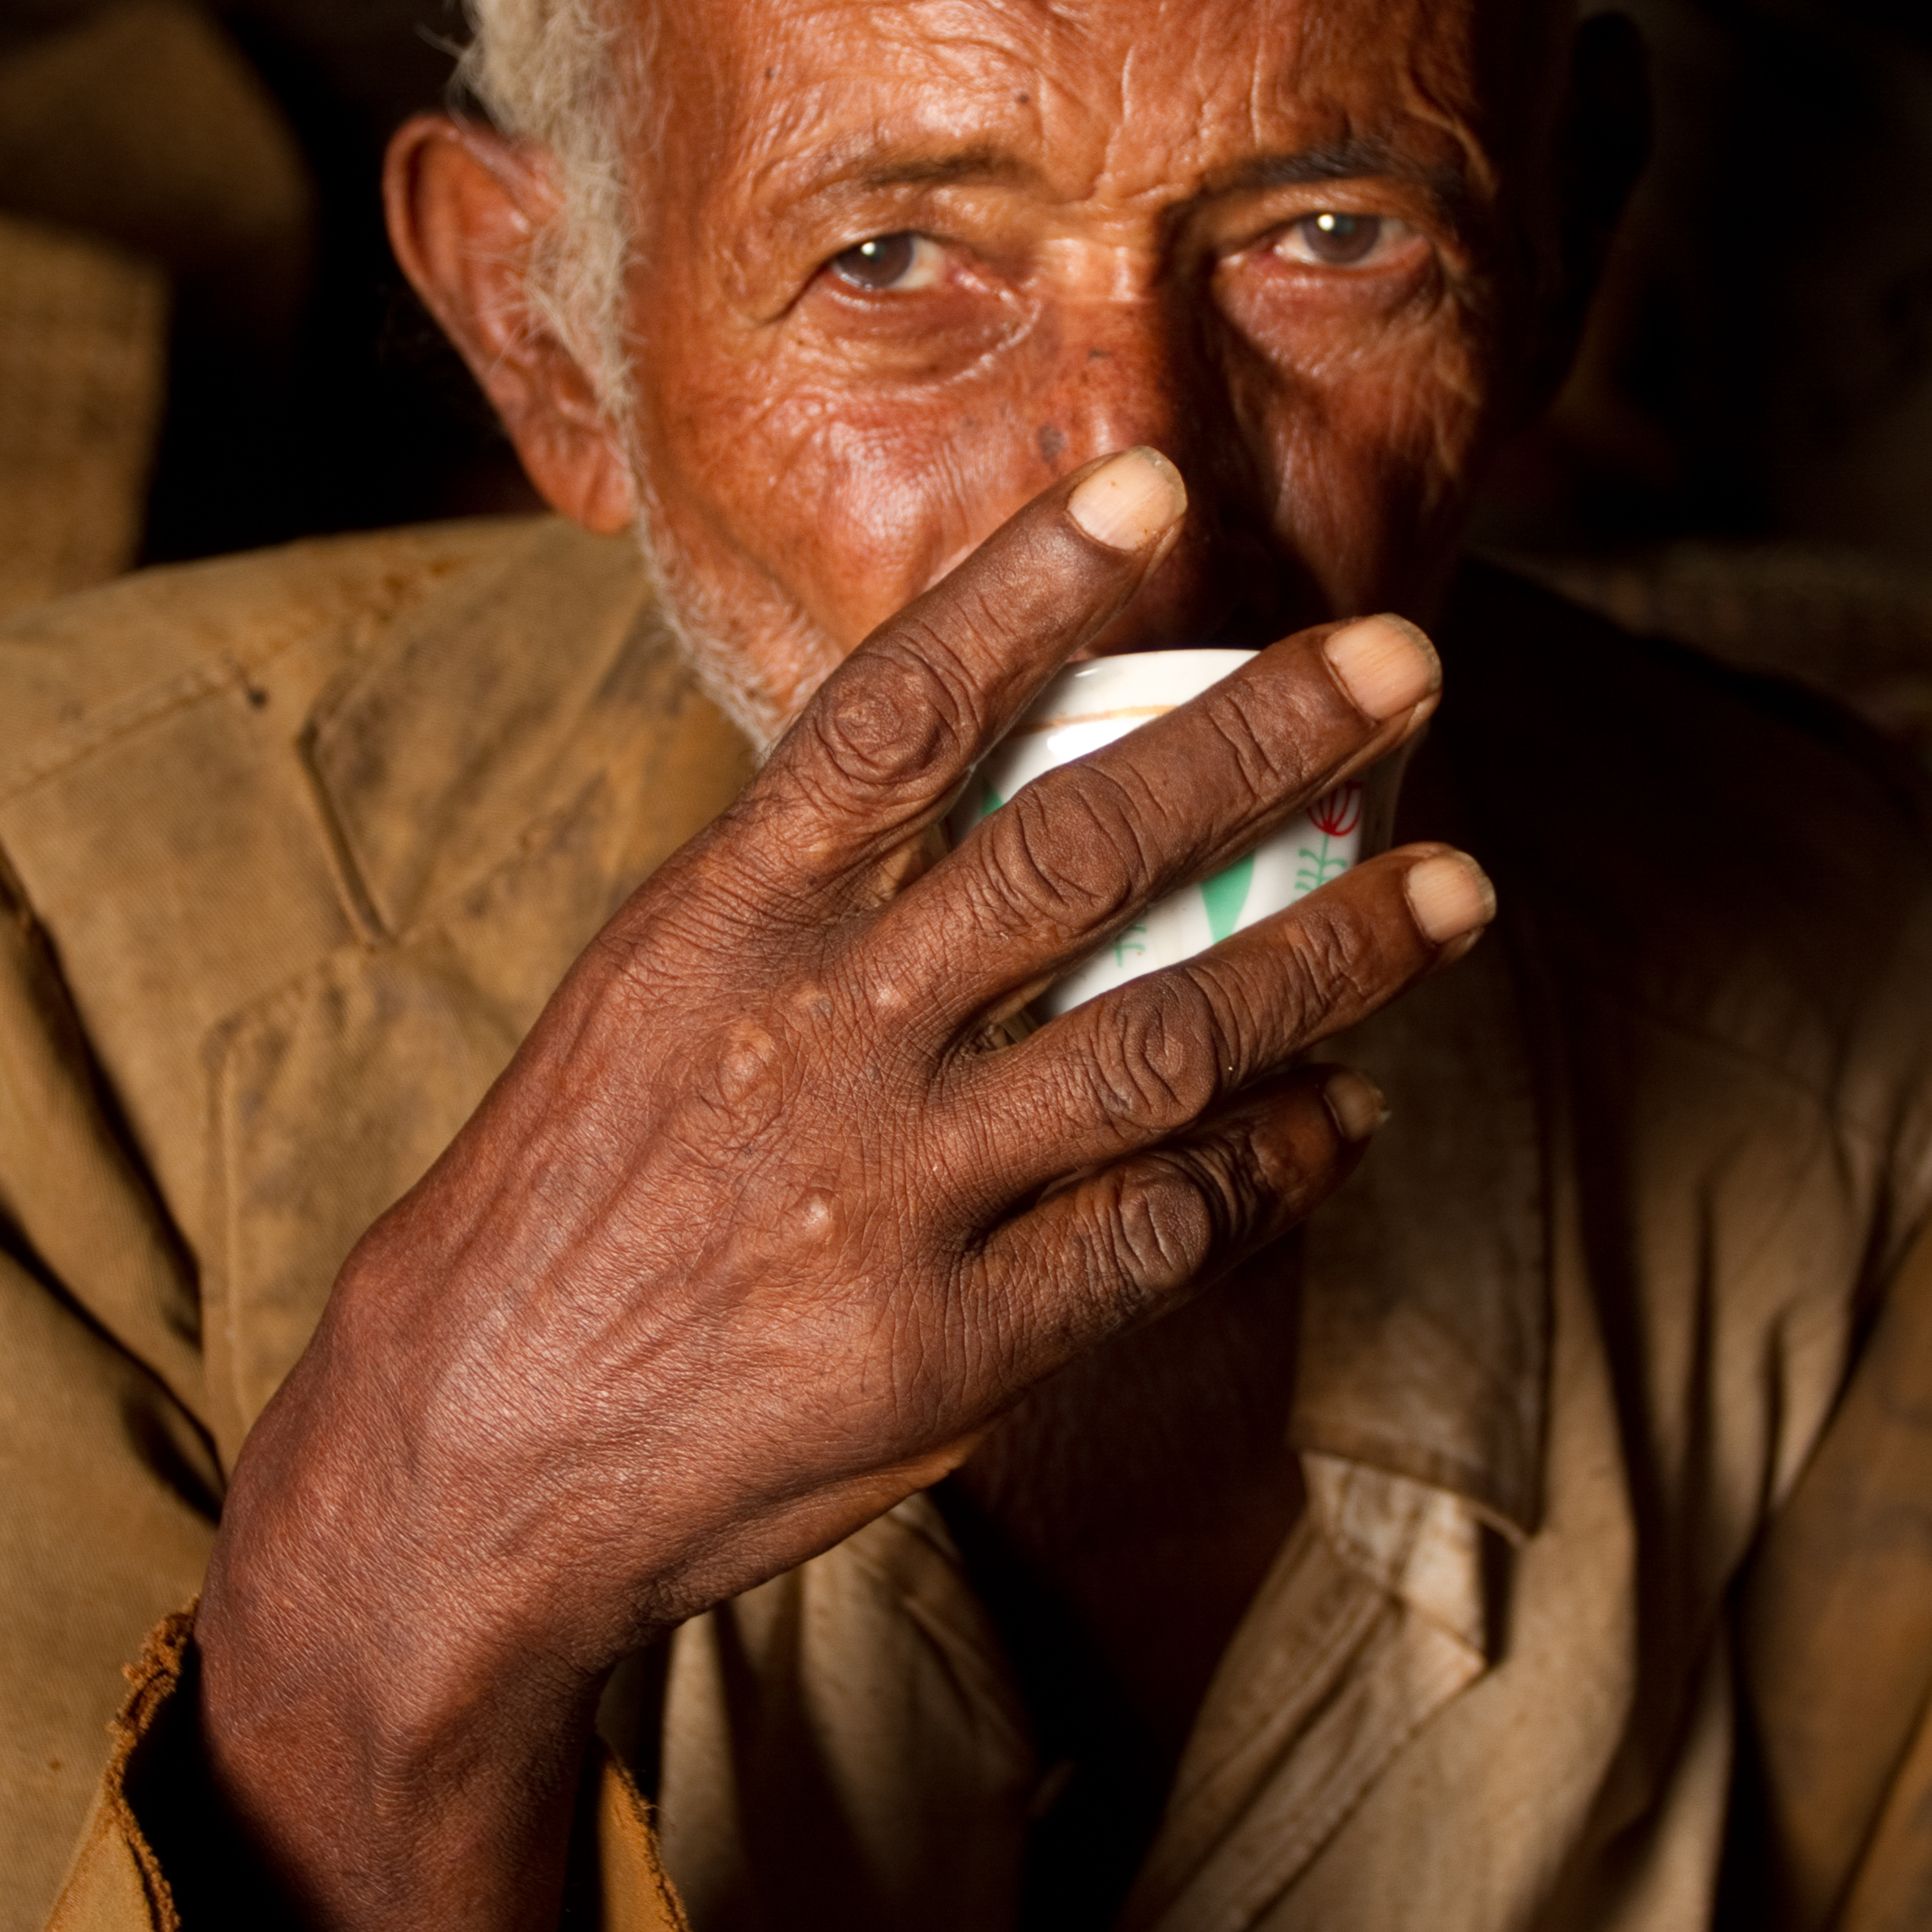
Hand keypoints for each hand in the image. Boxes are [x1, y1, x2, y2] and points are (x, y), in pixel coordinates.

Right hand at [191, 447, 1493, 1931]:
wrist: (473, 1447)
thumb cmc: (574, 1198)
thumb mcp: (652, 997)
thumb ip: (808, 895)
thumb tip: (987, 770)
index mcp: (724, 924)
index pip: (895, 715)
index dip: (1030, 590)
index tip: (1157, 484)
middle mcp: (817, 1038)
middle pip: (1077, 853)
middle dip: (1263, 743)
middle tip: (1407, 655)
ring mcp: (893, 1196)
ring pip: (1165, 1042)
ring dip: (1333, 957)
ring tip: (1458, 885)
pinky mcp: (950, 1349)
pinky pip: (1162, 1234)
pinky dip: (1273, 1167)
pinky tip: (1343, 1117)